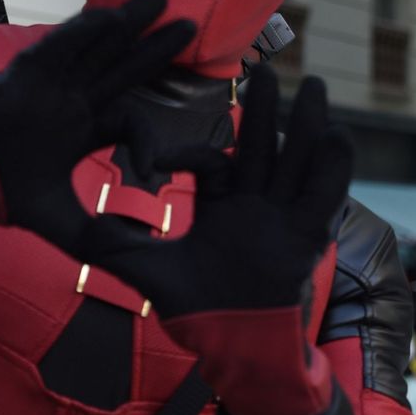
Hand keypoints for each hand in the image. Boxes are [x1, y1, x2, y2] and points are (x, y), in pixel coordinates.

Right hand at [0, 0, 192, 234]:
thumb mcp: (55, 220)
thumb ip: (92, 236)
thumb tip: (131, 255)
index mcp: (82, 130)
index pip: (129, 121)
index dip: (146, 140)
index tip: (151, 170)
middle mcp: (72, 100)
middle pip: (123, 68)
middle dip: (154, 48)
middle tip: (190, 25)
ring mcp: (50, 83)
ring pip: (96, 47)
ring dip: (126, 23)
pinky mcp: (24, 74)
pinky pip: (58, 47)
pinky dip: (81, 33)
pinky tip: (109, 17)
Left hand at [59, 64, 352, 318]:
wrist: (232, 345)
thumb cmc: (195, 312)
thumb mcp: (149, 271)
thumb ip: (118, 247)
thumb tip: (77, 229)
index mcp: (220, 207)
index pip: (211, 163)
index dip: (191, 153)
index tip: (158, 162)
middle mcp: (255, 205)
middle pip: (261, 147)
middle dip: (264, 110)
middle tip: (264, 69)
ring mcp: (283, 218)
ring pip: (297, 161)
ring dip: (308, 124)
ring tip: (316, 86)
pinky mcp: (306, 236)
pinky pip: (324, 195)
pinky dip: (333, 168)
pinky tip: (338, 136)